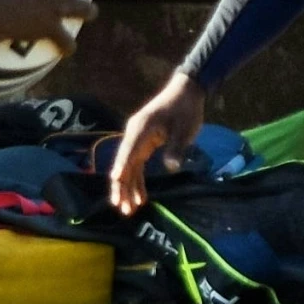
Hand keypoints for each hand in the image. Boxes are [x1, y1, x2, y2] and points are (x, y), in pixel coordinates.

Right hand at [108, 71, 206, 214]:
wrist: (187, 93)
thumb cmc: (185, 109)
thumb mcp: (184, 129)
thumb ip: (176, 148)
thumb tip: (171, 167)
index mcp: (141, 128)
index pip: (128, 151)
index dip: (122, 166)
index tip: (116, 181)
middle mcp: (134, 135)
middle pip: (124, 164)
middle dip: (122, 187)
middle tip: (122, 208)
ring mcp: (137, 141)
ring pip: (129, 168)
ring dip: (129, 189)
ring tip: (128, 211)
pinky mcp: (144, 145)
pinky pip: (137, 166)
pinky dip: (138, 181)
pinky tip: (140, 198)